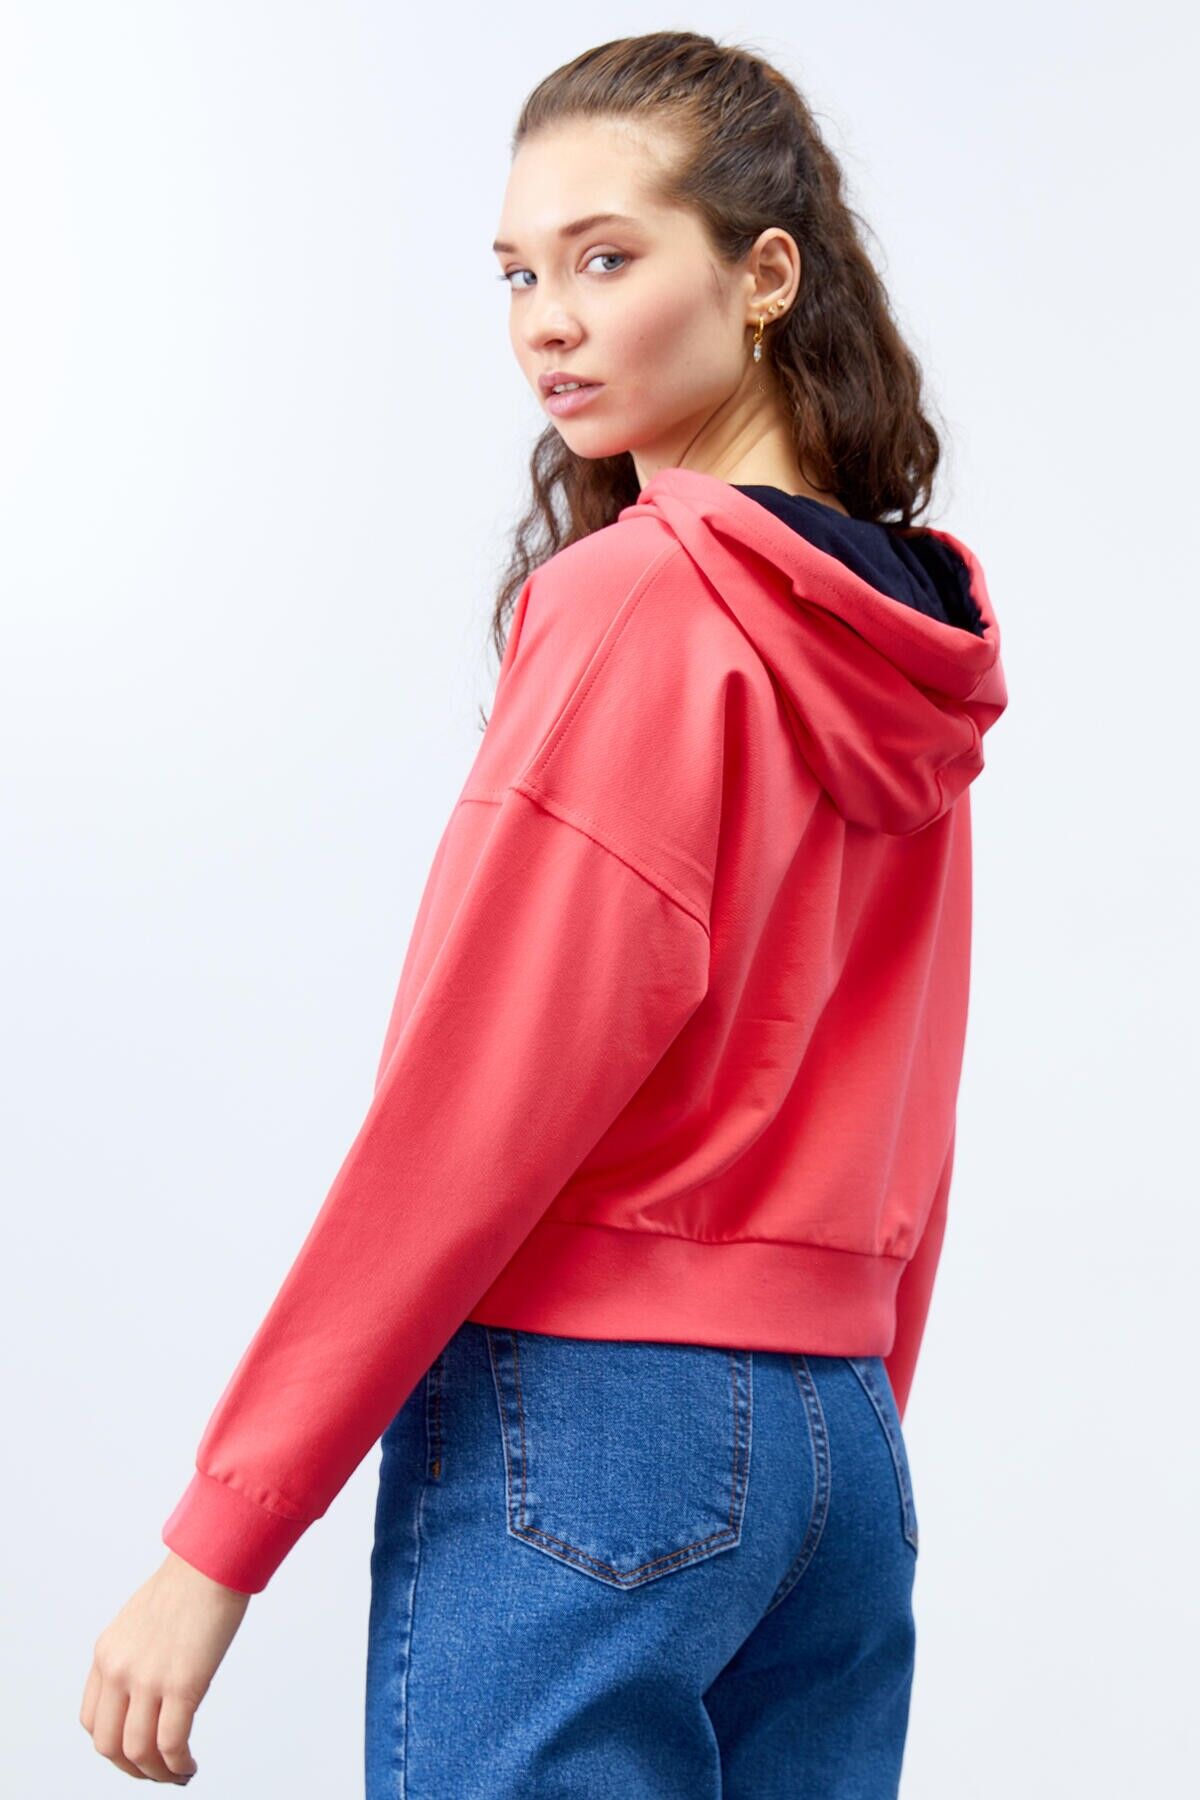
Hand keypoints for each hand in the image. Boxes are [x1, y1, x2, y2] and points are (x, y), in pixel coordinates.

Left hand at [81, 1550, 250, 1782]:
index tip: (136, 1750)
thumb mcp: (142, 1619)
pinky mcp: (182, 1684)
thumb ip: (136, 1654)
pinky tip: (190, 1765)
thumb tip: (152, 1691)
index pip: (91, 1720)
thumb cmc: (190, 1582)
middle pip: (108, 1744)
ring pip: (138, 1752)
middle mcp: (118, 1669)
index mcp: (106, 1652)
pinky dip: (178, 1765)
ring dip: (156, 1773)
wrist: (214, 1560)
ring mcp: (148, 1678)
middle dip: (131, 1768)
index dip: (112, 1745)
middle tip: (155, 1772)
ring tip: (177, 1774)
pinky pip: (170, 1744)